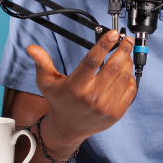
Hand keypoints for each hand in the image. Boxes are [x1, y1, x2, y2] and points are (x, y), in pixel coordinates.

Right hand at [26, 30, 136, 153]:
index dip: (104, 44)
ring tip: (126, 53)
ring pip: (123, 77)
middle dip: (123, 49)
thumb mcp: (46, 82)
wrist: (67, 128)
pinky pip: (130, 91)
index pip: (92, 60)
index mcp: (75, 86)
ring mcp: (105, 106)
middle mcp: (91, 97)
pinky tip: (126, 72)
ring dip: (127, 62)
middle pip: (113, 67)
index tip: (113, 34)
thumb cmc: (59, 102)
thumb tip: (32, 48)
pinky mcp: (116, 114)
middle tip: (126, 40)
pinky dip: (130, 78)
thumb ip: (42, 63)